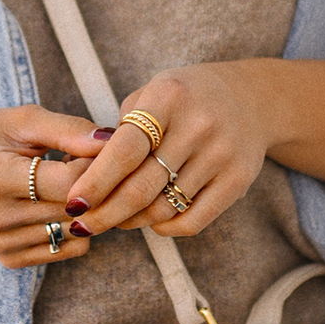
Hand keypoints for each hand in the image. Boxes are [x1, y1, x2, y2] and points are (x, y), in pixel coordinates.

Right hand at [0, 106, 103, 268]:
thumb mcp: (24, 120)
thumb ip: (69, 129)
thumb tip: (110, 143)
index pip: (68, 183)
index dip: (95, 165)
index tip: (98, 149)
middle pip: (74, 209)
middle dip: (96, 185)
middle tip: (90, 163)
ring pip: (79, 231)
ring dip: (88, 207)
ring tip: (70, 181)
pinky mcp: (8, 259)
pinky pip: (72, 248)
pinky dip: (77, 226)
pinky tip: (60, 203)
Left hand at [58, 65, 278, 242]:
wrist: (251, 100)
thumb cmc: (183, 100)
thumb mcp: (150, 94)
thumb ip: (118, 132)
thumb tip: (83, 179)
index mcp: (168, 97)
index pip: (125, 150)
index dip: (95, 181)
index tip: (74, 203)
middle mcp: (199, 125)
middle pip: (142, 187)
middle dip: (105, 214)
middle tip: (82, 225)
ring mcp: (222, 154)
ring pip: (163, 208)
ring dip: (131, 222)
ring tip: (114, 220)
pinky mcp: (239, 180)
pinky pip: (193, 220)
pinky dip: (164, 229)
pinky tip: (151, 222)